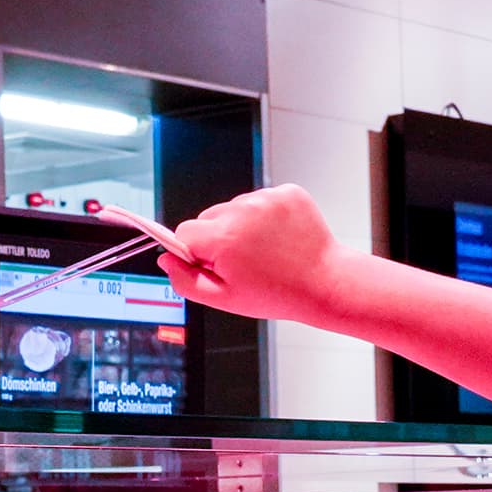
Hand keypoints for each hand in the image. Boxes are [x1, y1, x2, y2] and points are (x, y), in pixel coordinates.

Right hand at [159, 186, 352, 325]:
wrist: (325, 283)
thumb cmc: (277, 294)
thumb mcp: (224, 298)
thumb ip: (186, 280)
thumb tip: (166, 260)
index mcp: (222, 238)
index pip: (184, 233)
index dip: (196, 253)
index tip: (215, 265)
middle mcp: (242, 211)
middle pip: (209, 217)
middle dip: (219, 238)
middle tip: (244, 262)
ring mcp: (266, 199)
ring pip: (234, 208)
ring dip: (242, 226)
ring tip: (265, 251)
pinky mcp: (286, 193)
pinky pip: (261, 200)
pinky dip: (265, 217)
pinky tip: (278, 238)